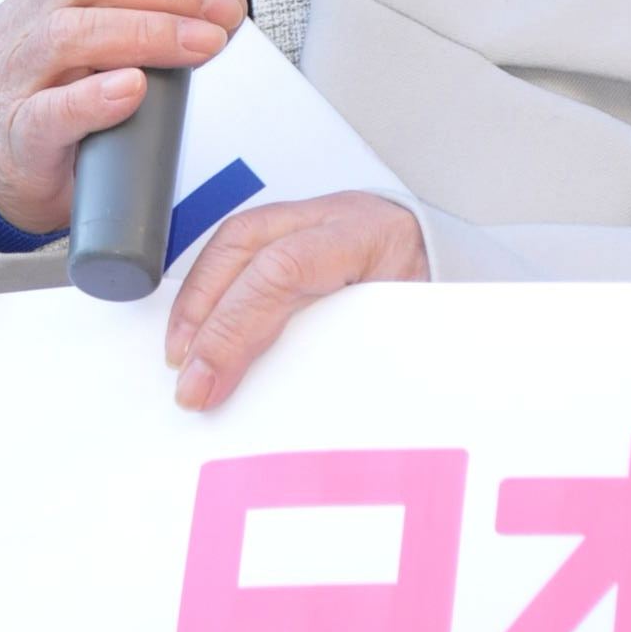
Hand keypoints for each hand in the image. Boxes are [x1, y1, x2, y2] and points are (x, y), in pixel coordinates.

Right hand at [0, 0, 247, 233]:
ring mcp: (18, 74)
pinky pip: (50, 111)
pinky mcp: (20, 134)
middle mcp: (28, 14)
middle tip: (220, 8)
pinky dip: (96, 98)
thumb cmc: (54, 84)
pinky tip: (134, 90)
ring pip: (68, 32)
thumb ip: (157, 4)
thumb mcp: (97, 27)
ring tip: (202, 45)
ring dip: (149, 33)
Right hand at [164, 191, 427, 409]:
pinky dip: (209, 286)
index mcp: (366, 238)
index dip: (235, 326)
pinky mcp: (293, 227)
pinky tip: (197, 324)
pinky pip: (238, 246)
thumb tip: (305, 415)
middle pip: (246, 247)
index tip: (209, 379)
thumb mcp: (411, 332)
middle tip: (185, 375)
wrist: (450, 258)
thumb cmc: (437, 297)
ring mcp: (309, 216)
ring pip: (234, 239)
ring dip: (197, 296)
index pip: (283, 269)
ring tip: (180, 352)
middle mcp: (332, 218)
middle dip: (204, 313)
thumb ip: (360, 359)